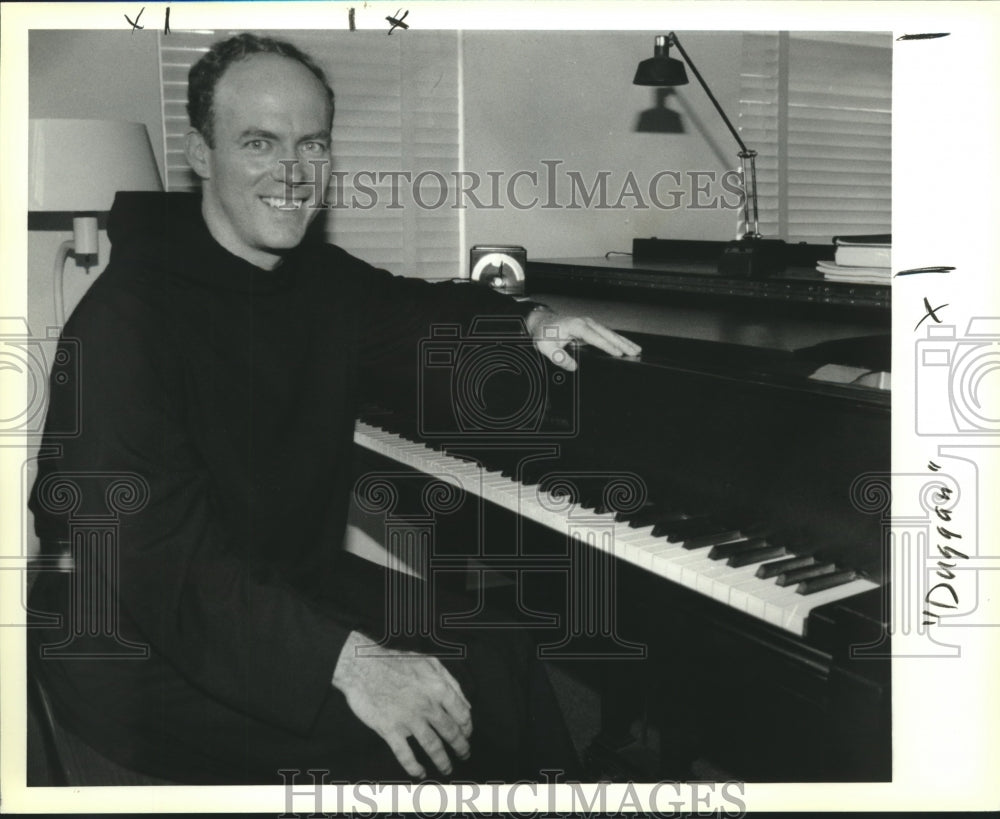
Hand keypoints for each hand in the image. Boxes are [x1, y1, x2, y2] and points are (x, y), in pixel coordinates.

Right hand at [331, 630, 471, 777]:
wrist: (362, 666)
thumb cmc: (395, 661)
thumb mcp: (429, 662)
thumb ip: (450, 682)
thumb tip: (466, 704)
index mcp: (438, 688)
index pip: (461, 714)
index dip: (467, 727)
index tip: (467, 734)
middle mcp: (427, 706)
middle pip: (450, 732)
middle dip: (460, 746)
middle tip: (464, 754)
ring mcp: (408, 719)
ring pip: (432, 746)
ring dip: (443, 761)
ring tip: (447, 769)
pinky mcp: (389, 729)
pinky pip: (405, 754)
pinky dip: (414, 766)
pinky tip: (420, 772)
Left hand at [525, 306, 641, 370]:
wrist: (542, 322)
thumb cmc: (544, 334)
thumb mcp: (546, 348)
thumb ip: (558, 357)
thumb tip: (572, 366)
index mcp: (575, 325)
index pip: (594, 336)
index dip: (606, 345)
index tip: (618, 353)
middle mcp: (585, 323)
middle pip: (606, 333)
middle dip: (622, 343)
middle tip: (635, 352)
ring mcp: (589, 324)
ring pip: (609, 333)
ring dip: (623, 341)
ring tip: (637, 350)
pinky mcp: (591, 328)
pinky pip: (606, 334)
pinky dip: (618, 340)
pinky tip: (626, 346)